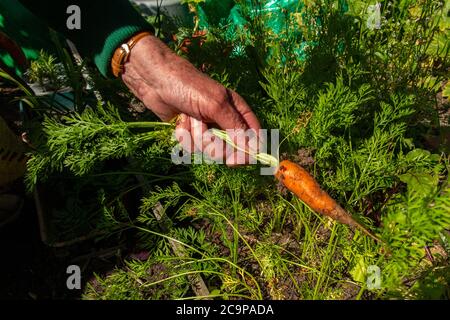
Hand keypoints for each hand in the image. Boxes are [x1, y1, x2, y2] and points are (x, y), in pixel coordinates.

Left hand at [120, 34, 260, 164]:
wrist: (155, 82)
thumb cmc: (188, 87)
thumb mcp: (215, 104)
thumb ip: (234, 126)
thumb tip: (251, 148)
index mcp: (236, 108)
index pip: (253, 133)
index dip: (250, 148)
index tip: (241, 160)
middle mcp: (224, 119)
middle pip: (230, 147)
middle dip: (216, 142)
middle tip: (205, 131)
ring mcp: (206, 128)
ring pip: (209, 149)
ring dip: (196, 136)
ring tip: (189, 119)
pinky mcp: (190, 134)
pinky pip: (192, 147)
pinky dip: (184, 136)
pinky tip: (178, 122)